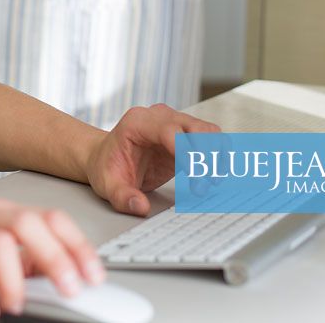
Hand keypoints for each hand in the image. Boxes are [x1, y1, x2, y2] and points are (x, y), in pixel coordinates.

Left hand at [85, 104, 221, 216]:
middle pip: (196, 127)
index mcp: (138, 122)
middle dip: (205, 157)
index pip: (170, 130)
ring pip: (209, 132)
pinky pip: (211, 140)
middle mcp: (160, 117)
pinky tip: (212, 176)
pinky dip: (217, 156)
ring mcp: (175, 123)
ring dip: (216, 157)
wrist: (106, 158)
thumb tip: (141, 207)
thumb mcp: (107, 184)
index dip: (185, 151)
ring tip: (210, 182)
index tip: (193, 174)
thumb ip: (122, 196)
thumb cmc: (106, 166)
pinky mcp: (186, 136)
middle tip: (202, 186)